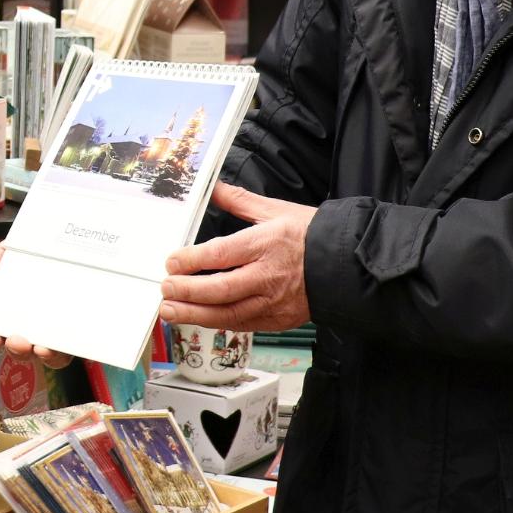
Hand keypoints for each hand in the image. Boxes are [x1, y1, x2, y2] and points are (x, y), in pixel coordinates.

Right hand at [0, 245, 74, 367]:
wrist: (82, 241)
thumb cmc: (43, 249)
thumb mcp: (17, 247)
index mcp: (15, 311)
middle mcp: (36, 327)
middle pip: (23, 350)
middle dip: (16, 350)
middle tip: (16, 341)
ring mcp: (61, 332)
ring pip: (51, 357)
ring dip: (44, 355)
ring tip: (42, 347)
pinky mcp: (84, 331)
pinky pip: (77, 348)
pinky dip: (70, 349)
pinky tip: (66, 341)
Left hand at [159, 183, 315, 331]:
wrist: (348, 264)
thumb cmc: (313, 236)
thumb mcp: (277, 211)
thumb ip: (241, 202)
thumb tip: (215, 188)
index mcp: (267, 244)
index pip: (222, 253)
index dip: (193, 260)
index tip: (172, 261)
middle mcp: (269, 276)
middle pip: (221, 288)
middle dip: (188, 291)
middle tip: (165, 289)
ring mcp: (274, 302)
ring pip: (228, 313)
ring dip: (195, 314)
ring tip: (170, 311)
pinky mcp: (278, 319)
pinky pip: (243, 324)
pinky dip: (218, 322)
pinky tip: (199, 317)